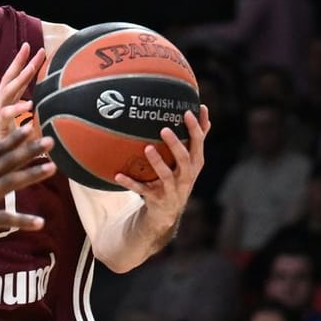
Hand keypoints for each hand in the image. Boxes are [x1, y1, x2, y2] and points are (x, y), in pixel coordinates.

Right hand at [0, 43, 47, 159]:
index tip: (35, 50)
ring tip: (32, 67)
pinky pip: (4, 119)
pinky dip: (15, 111)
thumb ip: (29, 134)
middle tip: (36, 49)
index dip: (22, 67)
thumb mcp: (15, 144)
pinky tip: (28, 105)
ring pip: (6, 95)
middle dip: (22, 65)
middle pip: (9, 84)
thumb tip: (47, 129)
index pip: (12, 86)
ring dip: (19, 80)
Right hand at [0, 126, 56, 246]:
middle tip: (51, 141)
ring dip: (31, 176)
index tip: (30, 126)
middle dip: (30, 151)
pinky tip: (39, 223)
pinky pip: (2, 219)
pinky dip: (21, 221)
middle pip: (7, 163)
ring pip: (8, 184)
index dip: (14, 139)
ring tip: (52, 168)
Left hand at [111, 109, 211, 234]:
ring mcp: (171, 189)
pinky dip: (130, 183)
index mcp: (195, 163)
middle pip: (184, 158)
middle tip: (164, 129)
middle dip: (175, 144)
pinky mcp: (156, 198)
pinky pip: (141, 190)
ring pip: (165, 175)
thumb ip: (197, 138)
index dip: (194, 128)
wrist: (167, 212)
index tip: (186, 112)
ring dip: (157, 162)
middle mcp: (186, 176)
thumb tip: (203, 109)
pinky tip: (118, 175)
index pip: (198, 143)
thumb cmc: (179, 178)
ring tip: (147, 148)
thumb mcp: (191, 161)